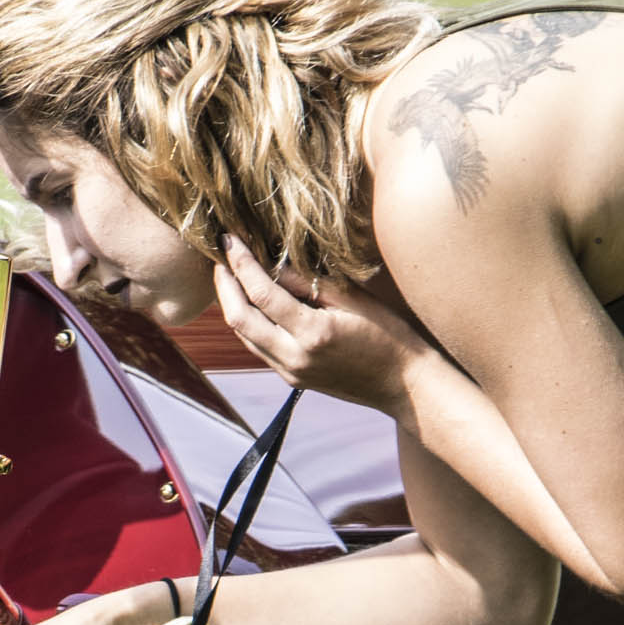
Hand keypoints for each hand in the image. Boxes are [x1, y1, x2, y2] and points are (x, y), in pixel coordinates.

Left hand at [214, 238, 434, 417]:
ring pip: (243, 336)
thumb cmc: (388, 335)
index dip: (241, 263)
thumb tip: (272, 263)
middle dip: (224, 285)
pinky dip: (248, 322)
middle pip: (238, 319)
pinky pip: (258, 347)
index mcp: (312, 334)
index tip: (230, 239)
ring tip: (229, 275)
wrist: (404, 385)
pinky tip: (250, 302)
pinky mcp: (292, 379)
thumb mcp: (353, 299)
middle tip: (220, 257)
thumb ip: (309, 283)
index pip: (261, 293)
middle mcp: (294, 357)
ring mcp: (290, 372)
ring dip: (231, 304)